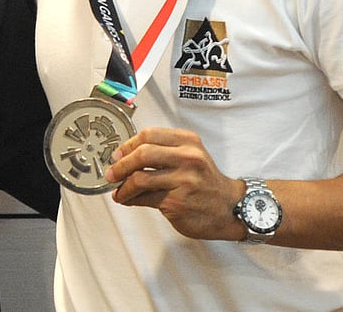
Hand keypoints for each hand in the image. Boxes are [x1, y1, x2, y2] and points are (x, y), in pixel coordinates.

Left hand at [104, 127, 244, 240]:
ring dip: (123, 186)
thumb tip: (125, 155)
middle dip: (120, 165)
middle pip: (142, 154)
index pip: (149, 134)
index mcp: (188, 141)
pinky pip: (145, 198)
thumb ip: (163, 150)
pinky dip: (130, 199)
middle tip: (111, 173)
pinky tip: (127, 200)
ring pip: (140, 178)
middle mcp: (187, 158)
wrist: (231, 207)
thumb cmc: (205, 181)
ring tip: (118, 191)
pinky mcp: (178, 202)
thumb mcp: (191, 155)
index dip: (128, 144)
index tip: (117, 154)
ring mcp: (183, 180)